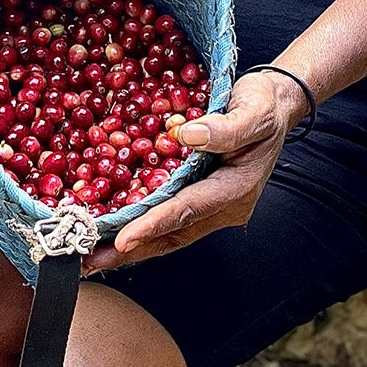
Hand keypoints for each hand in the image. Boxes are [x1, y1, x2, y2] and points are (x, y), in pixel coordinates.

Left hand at [84, 70, 303, 271]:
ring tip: (90, 254)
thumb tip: (186, 135)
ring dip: (131, 245)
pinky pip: (169, 218)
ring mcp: (213, 206)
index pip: (188, 209)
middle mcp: (225, 206)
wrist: (277, 105)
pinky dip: (141, 226)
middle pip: (173, 234)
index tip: (123, 239)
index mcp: (237, 188)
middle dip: (131, 250)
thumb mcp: (253, 110)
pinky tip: (112, 228)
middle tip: (90, 261)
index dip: (153, 224)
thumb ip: (224, 128)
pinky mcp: (202, 198)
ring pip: (168, 232)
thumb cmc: (265, 105)